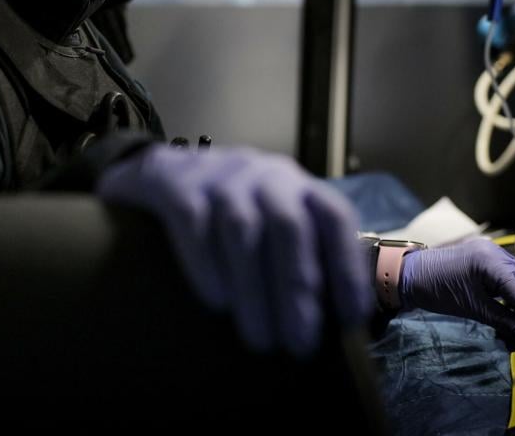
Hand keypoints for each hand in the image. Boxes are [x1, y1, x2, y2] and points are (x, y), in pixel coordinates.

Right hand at [96, 143, 372, 356]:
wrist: (164, 170)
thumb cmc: (233, 212)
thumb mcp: (275, 220)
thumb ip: (305, 256)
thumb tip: (343, 322)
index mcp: (297, 186)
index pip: (334, 216)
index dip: (346, 265)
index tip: (349, 317)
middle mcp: (263, 176)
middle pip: (288, 226)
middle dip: (297, 288)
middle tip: (300, 344)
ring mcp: (219, 177)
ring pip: (242, 229)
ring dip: (254, 289)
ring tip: (260, 339)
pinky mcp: (176, 185)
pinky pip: (194, 223)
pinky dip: (207, 264)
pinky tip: (217, 302)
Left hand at [399, 238, 514, 343]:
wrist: (410, 274)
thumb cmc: (438, 291)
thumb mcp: (473, 308)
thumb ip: (503, 320)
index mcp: (490, 262)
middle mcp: (494, 251)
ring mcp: (490, 248)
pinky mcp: (484, 251)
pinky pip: (506, 270)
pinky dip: (508, 287)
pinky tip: (505, 303)